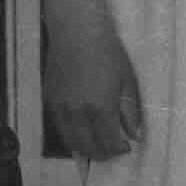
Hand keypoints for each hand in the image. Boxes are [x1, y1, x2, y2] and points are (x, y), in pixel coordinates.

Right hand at [41, 3, 143, 165]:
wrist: (77, 31)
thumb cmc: (106, 51)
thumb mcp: (127, 80)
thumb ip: (130, 111)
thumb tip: (135, 134)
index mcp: (99, 107)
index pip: (108, 143)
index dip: (118, 150)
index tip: (126, 147)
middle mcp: (77, 112)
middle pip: (88, 148)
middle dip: (103, 154)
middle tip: (113, 150)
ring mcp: (60, 107)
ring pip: (71, 141)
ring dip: (85, 148)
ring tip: (98, 144)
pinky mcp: (50, 100)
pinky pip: (60, 127)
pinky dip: (72, 134)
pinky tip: (82, 130)